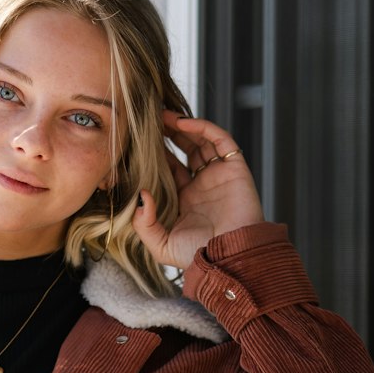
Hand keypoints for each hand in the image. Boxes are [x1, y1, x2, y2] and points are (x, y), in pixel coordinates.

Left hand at [133, 111, 264, 270]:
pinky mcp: (235, 168)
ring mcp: (220, 174)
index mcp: (187, 200)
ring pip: (201, 140)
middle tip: (149, 119)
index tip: (138, 140)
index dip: (156, 152)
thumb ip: (144, 223)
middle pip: (185, 149)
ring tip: (162, 115)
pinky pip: (220, 140)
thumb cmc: (199, 255)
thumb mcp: (160, 245)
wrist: (231, 257)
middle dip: (168, 134)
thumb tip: (140, 194)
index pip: (170, 168)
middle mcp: (203, 184)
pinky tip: (182, 123)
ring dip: (183, 126)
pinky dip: (203, 128)